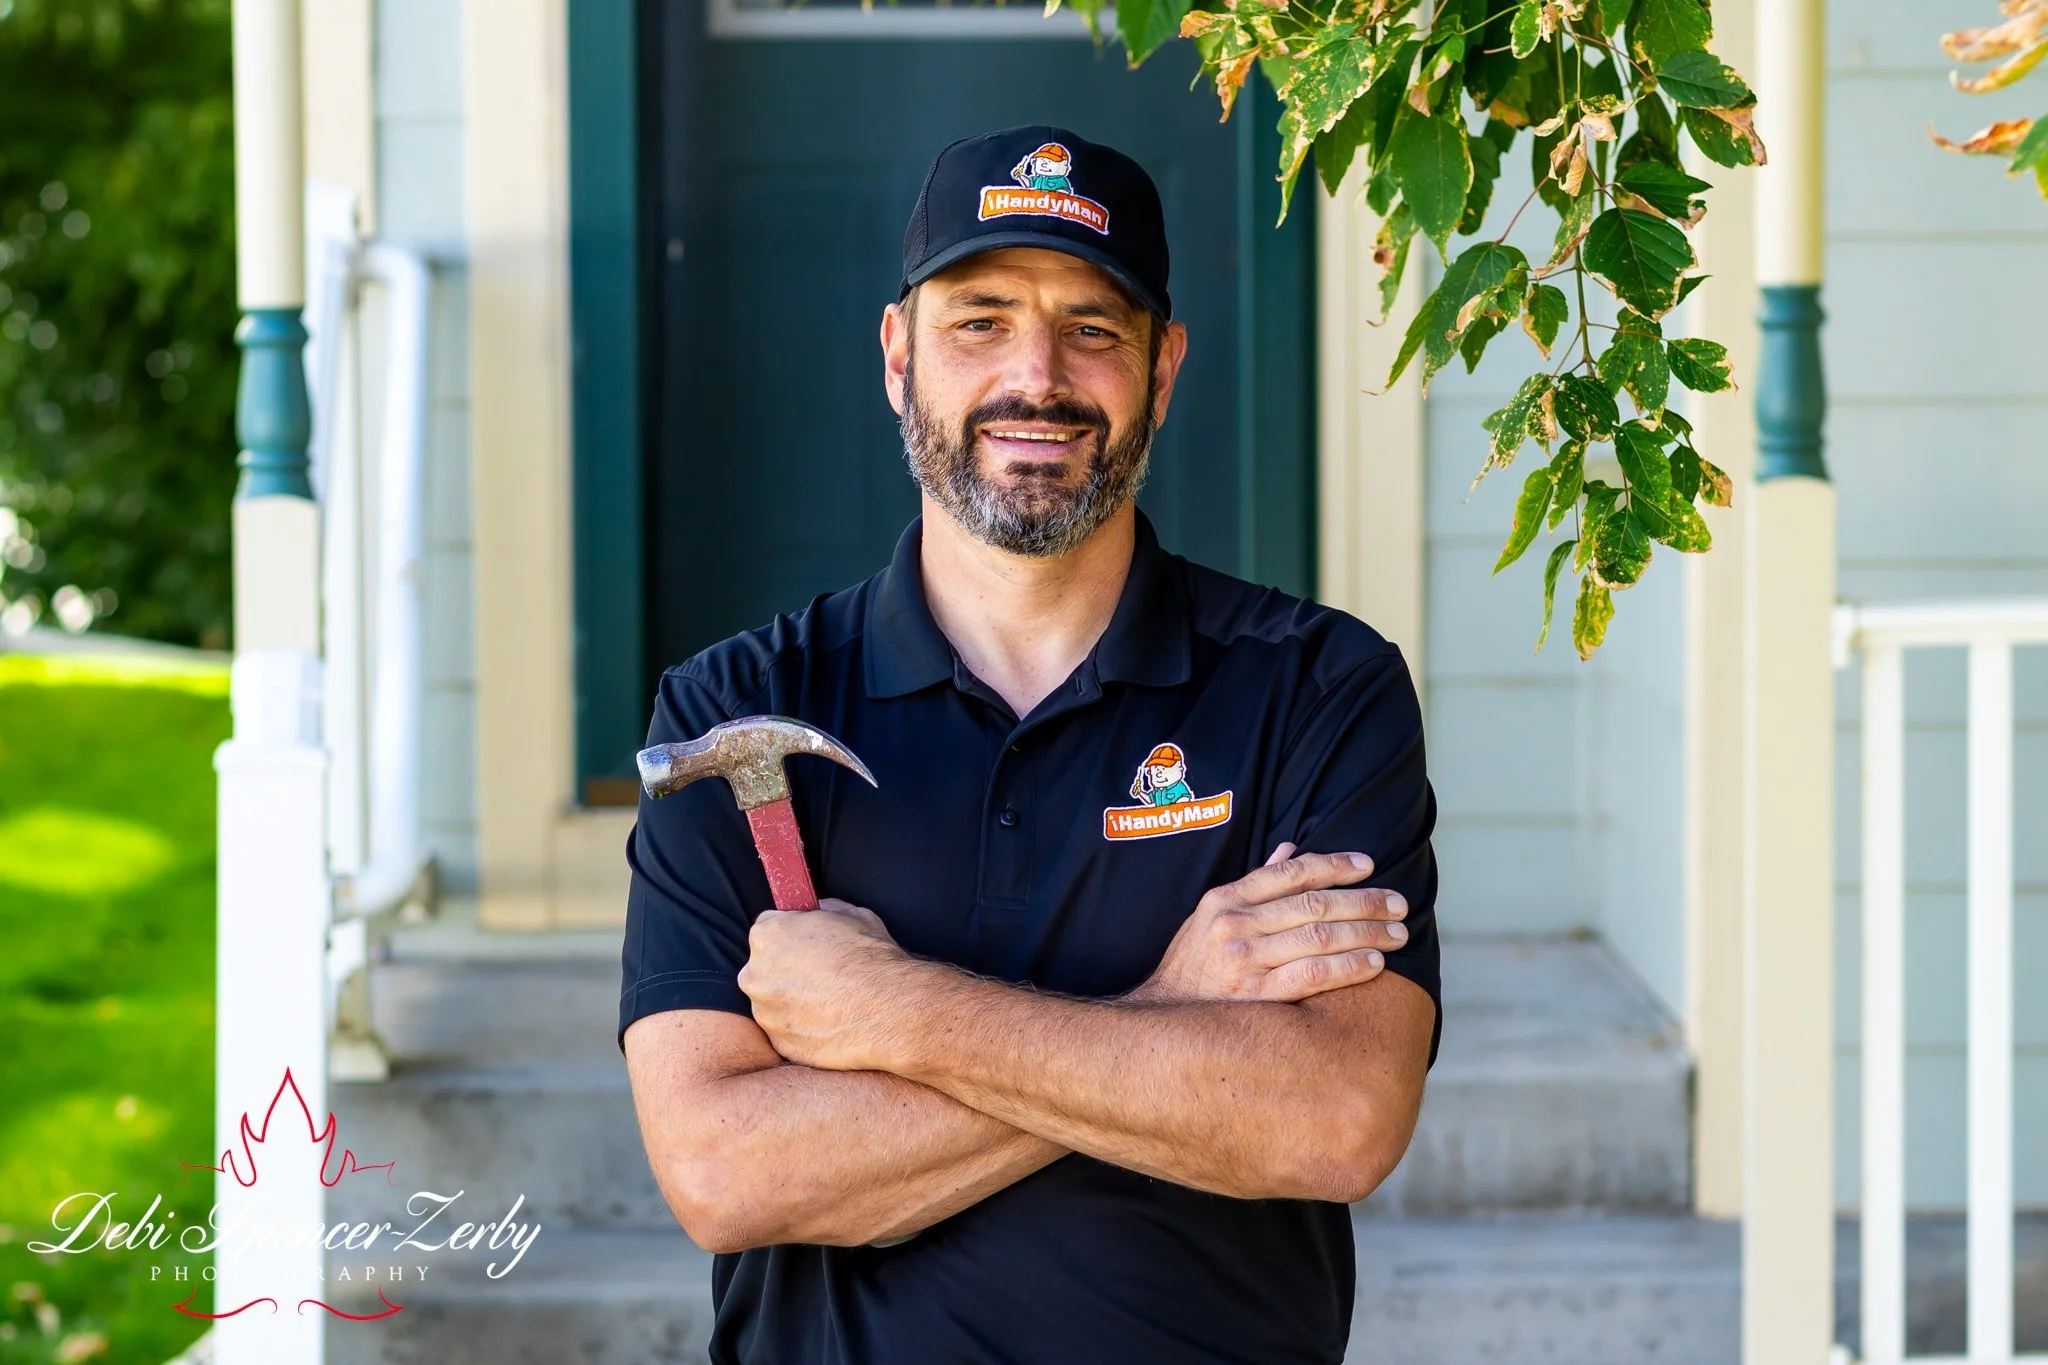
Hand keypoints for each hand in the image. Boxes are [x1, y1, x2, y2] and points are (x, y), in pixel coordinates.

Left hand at [740, 900, 916, 1070]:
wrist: (889, 1010)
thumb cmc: (871, 959)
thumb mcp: (853, 915)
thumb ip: (826, 911)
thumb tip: (823, 912)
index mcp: (767, 935)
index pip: (768, 928)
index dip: (791, 935)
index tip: (808, 943)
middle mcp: (756, 975)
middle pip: (764, 967)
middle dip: (785, 969)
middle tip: (820, 974)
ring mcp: (765, 1013)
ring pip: (773, 1002)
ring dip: (792, 1000)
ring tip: (829, 1001)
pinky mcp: (779, 1042)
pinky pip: (785, 1031)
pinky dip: (802, 1027)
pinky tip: (830, 1022)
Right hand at [1128, 845, 1407, 1003]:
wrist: (1163, 1018)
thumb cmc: (1193, 964)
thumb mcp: (1210, 915)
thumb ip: (1253, 884)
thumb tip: (1289, 851)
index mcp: (1226, 899)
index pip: (1291, 873)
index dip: (1334, 865)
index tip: (1369, 865)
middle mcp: (1236, 925)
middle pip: (1313, 904)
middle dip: (1363, 901)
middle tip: (1398, 904)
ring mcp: (1246, 961)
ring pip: (1319, 937)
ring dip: (1365, 932)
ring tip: (1396, 933)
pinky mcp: (1256, 997)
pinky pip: (1312, 976)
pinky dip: (1347, 967)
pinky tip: (1374, 963)